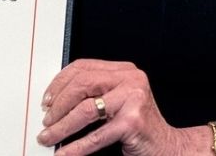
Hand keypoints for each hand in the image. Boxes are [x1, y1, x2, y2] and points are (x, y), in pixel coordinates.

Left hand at [37, 59, 202, 155]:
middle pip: (81, 86)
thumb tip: (54, 101)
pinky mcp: (133, 121)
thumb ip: (94, 93)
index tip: (47, 99)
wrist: (168, 147)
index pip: (83, 68)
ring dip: (62, 127)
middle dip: (58, 105)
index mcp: (124, 71)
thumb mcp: (116, 101)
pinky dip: (76, 146)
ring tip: (49, 136)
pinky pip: (96, 135)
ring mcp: (133, 99)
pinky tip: (65, 152)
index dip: (59, 83)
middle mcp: (130, 80)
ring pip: (86, 110)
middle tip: (46, 120)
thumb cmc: (139, 125)